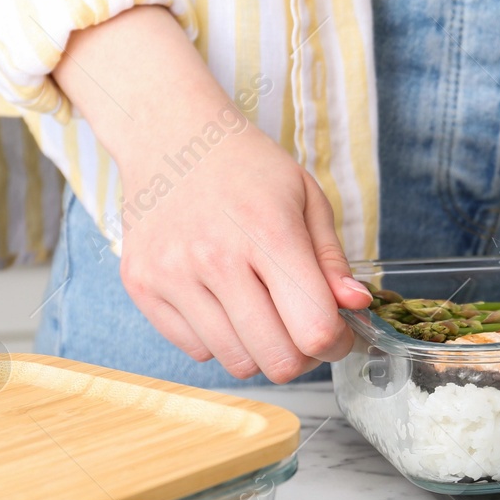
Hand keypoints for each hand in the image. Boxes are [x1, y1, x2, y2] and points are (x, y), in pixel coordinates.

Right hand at [55, 7, 371, 380]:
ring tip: (266, 313)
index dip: (337, 342)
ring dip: (261, 351)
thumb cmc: (248, 167)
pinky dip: (220, 340)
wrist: (171, 136)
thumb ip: (332, 259)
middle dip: (303, 355)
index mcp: (267, 233)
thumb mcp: (307, 197)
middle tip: (304, 329)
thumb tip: (356, 305)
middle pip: (276, 360)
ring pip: (236, 363)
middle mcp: (214, 258)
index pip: (313, 328)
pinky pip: (196, 350)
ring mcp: (172, 276)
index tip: (339, 331)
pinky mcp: (142, 287)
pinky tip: (225, 302)